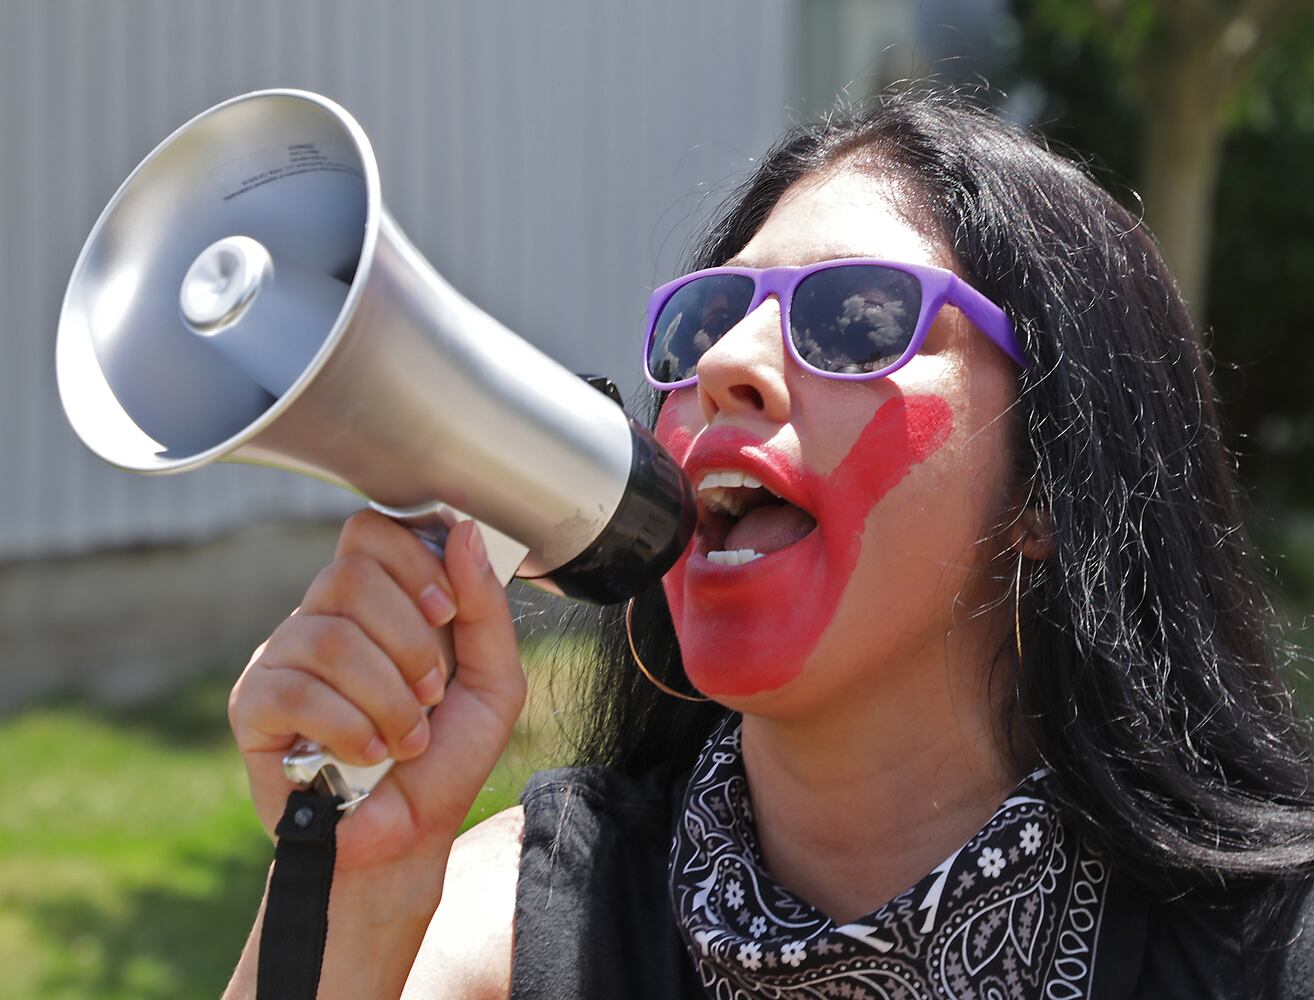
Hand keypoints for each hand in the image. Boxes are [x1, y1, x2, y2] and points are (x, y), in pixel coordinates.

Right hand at [227, 509, 525, 878]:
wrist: (406, 839)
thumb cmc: (445, 759)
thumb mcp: (493, 681)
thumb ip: (485, 607)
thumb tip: (465, 531)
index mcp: (375, 602)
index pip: (370, 531)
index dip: (413, 561)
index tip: (447, 611)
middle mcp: (322, 618)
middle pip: (351, 575)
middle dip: (410, 641)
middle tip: (430, 693)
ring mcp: (282, 658)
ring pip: (328, 636)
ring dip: (387, 696)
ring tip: (405, 739)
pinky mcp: (255, 706)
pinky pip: (296, 691)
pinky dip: (348, 727)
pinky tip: (366, 755)